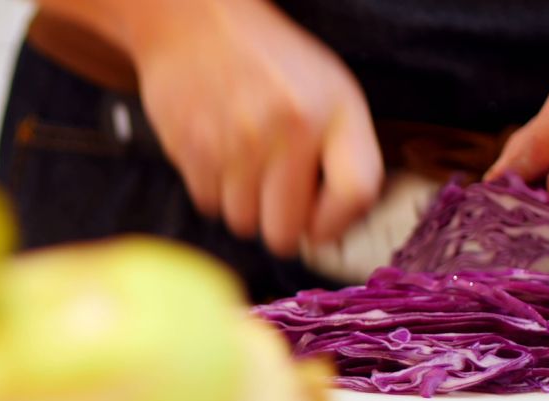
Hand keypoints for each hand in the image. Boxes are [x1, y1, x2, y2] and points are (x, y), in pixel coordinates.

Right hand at [128, 0, 382, 255]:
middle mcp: (288, 127)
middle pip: (286, 231)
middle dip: (280, 224)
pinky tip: (219, 153)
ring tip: (244, 164)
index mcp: (333, 110)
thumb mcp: (328, 90)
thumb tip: (330, 231)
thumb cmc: (268, 63)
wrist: (196, 22)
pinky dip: (213, 189)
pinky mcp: (193, 149)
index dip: (337, 224)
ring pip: (243, 223)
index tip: (322, 227)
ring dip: (244, 206)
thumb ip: (341, 153)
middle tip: (274, 199)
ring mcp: (237, 142)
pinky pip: (208, 204)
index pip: (355, 192)